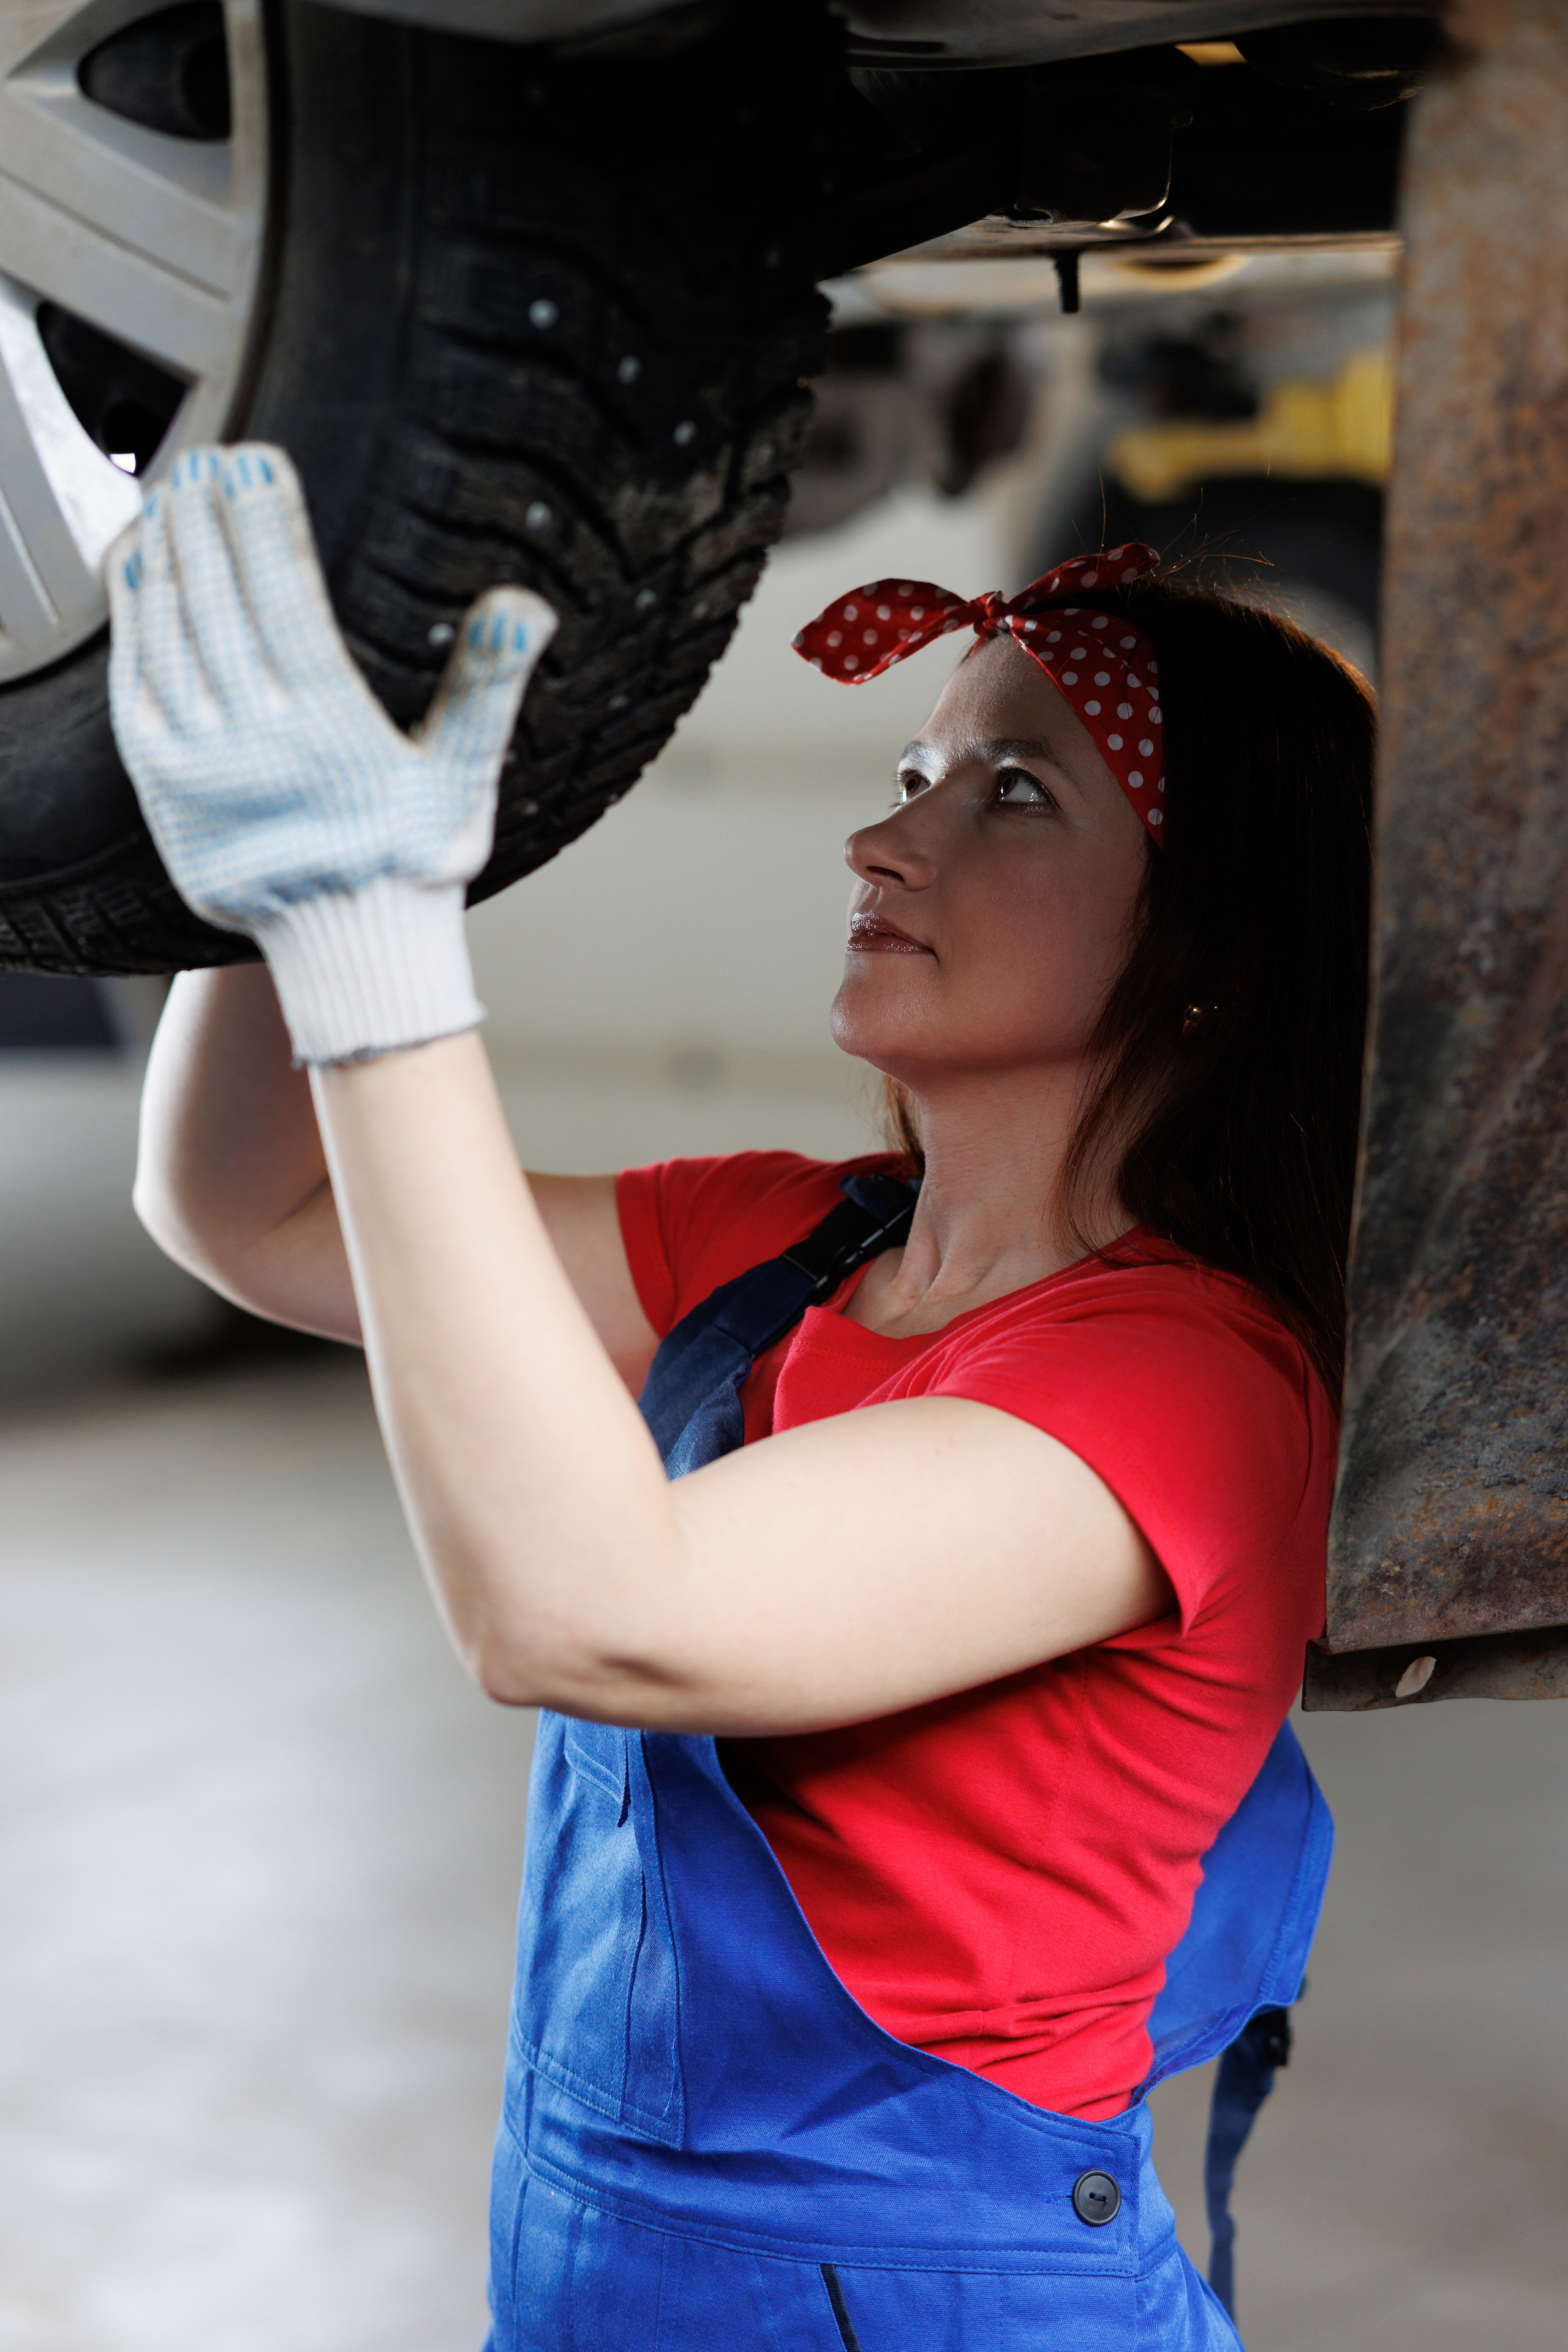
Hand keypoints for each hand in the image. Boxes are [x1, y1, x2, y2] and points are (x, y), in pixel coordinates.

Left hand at [106, 443, 555, 1062]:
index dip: (264, 522)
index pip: (283, 598)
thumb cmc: (413, 858)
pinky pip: (135, 681)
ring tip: (173, 494)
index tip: (256, 460)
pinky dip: (133, 615)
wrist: (349, 949)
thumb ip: (488, 687)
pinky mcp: (162, 784)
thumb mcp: (464, 777)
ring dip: (165, 554)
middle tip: (208, 457)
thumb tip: (523, 610)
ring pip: (167, 633)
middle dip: (208, 519)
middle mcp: (253, 744)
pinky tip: (139, 565)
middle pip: (217, 601)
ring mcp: (197, 765)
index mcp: (327, 733)